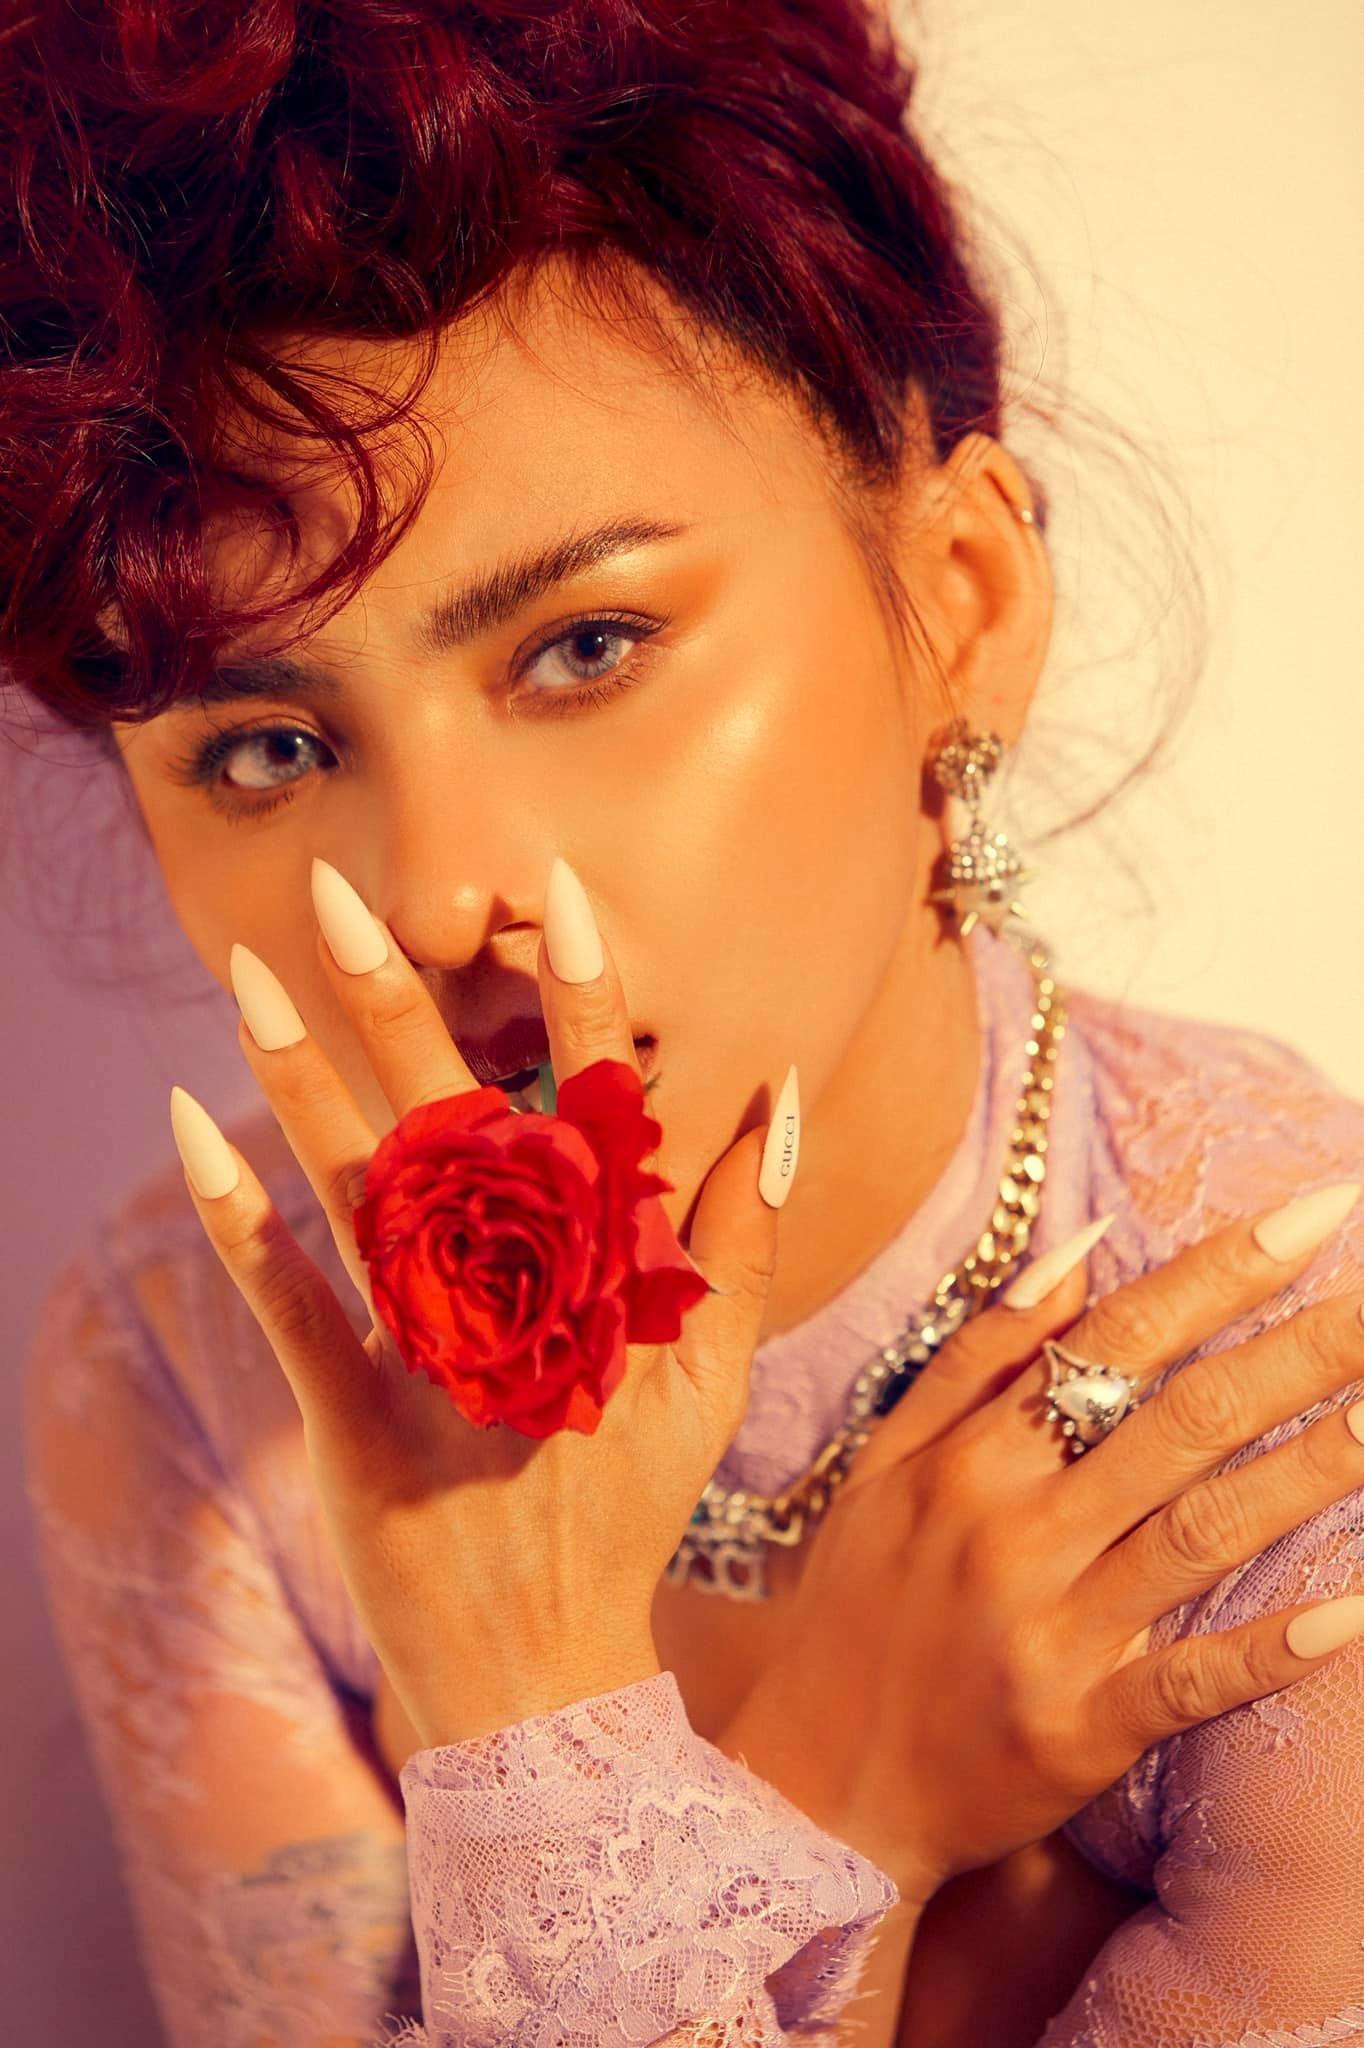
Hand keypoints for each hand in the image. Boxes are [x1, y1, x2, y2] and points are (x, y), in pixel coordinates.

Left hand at [171, 858, 787, 1746]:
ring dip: (298, 1078)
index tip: (561, 893)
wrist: (544, 1668)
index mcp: (618, 1278)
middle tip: (338, 893)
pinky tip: (192, 1124)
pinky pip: (289, 1302)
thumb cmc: (628, 1504)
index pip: (605, 1114)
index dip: (586, 1000)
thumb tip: (775, 1099)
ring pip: (363, 1194)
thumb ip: (743, 1234)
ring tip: (241, 972)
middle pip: (460, 1127)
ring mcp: (438, 1361)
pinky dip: (239, 1214)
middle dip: (397, 1002)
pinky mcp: (355, 1418)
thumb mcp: (710, 1376)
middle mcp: (531, 1302)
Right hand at [721, 1192, 1363, 1901]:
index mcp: (970, 1457)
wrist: (813, 1785)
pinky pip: (1190, 1680)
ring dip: (1311, 1469)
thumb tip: (1079, 1249)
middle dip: (1299, 1353)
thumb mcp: (882, 1465)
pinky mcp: (1078, 1729)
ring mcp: (1049, 1631)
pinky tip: (1354, 1612)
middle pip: (1182, 1420)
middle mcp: (1014, 1530)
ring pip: (1203, 1531)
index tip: (1313, 1214)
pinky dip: (1271, 1648)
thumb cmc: (851, 1608)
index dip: (1220, 1272)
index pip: (1117, 1339)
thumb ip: (975, 1355)